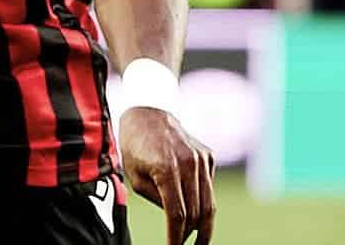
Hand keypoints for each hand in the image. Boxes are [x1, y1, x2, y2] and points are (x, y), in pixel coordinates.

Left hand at [119, 107, 214, 244]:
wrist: (146, 112)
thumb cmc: (134, 146)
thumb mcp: (136, 176)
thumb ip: (157, 200)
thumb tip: (177, 222)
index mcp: (166, 168)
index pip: (177, 215)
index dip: (176, 238)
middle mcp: (188, 163)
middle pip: (196, 213)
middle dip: (191, 235)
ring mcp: (201, 158)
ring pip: (209, 203)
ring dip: (203, 226)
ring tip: (196, 240)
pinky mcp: (208, 156)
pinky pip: (208, 187)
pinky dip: (202, 201)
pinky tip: (192, 206)